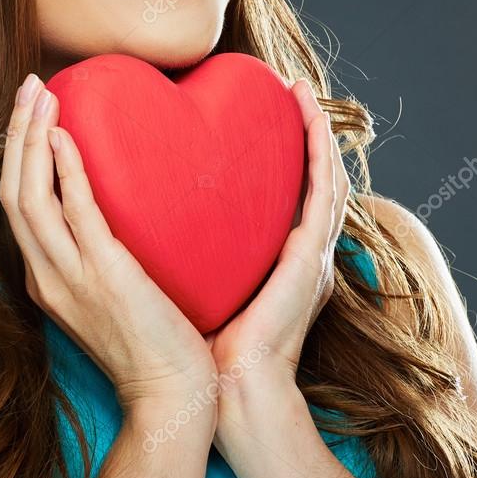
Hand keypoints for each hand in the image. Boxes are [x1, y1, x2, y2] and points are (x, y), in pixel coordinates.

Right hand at [0, 74, 218, 419]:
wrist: (171, 395)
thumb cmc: (151, 342)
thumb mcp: (108, 293)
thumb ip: (97, 251)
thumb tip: (109, 205)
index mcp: (46, 278)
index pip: (16, 206)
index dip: (18, 154)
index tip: (31, 111)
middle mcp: (45, 276)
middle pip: (12, 192)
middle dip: (16, 133)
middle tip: (29, 84)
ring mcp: (69, 277)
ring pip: (27, 197)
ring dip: (30, 138)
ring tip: (40, 93)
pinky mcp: (102, 274)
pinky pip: (74, 211)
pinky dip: (64, 168)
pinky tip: (64, 134)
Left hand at [203, 77, 351, 405]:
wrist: (230, 392)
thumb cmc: (205, 345)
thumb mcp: (199, 285)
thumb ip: (191, 253)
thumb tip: (149, 222)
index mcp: (282, 260)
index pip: (289, 193)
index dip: (287, 152)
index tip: (264, 114)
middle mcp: (305, 253)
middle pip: (315, 178)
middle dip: (307, 130)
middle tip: (289, 85)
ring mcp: (314, 255)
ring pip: (327, 176)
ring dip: (317, 129)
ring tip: (299, 87)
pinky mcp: (311, 258)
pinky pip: (323, 192)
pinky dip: (320, 151)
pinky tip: (309, 116)